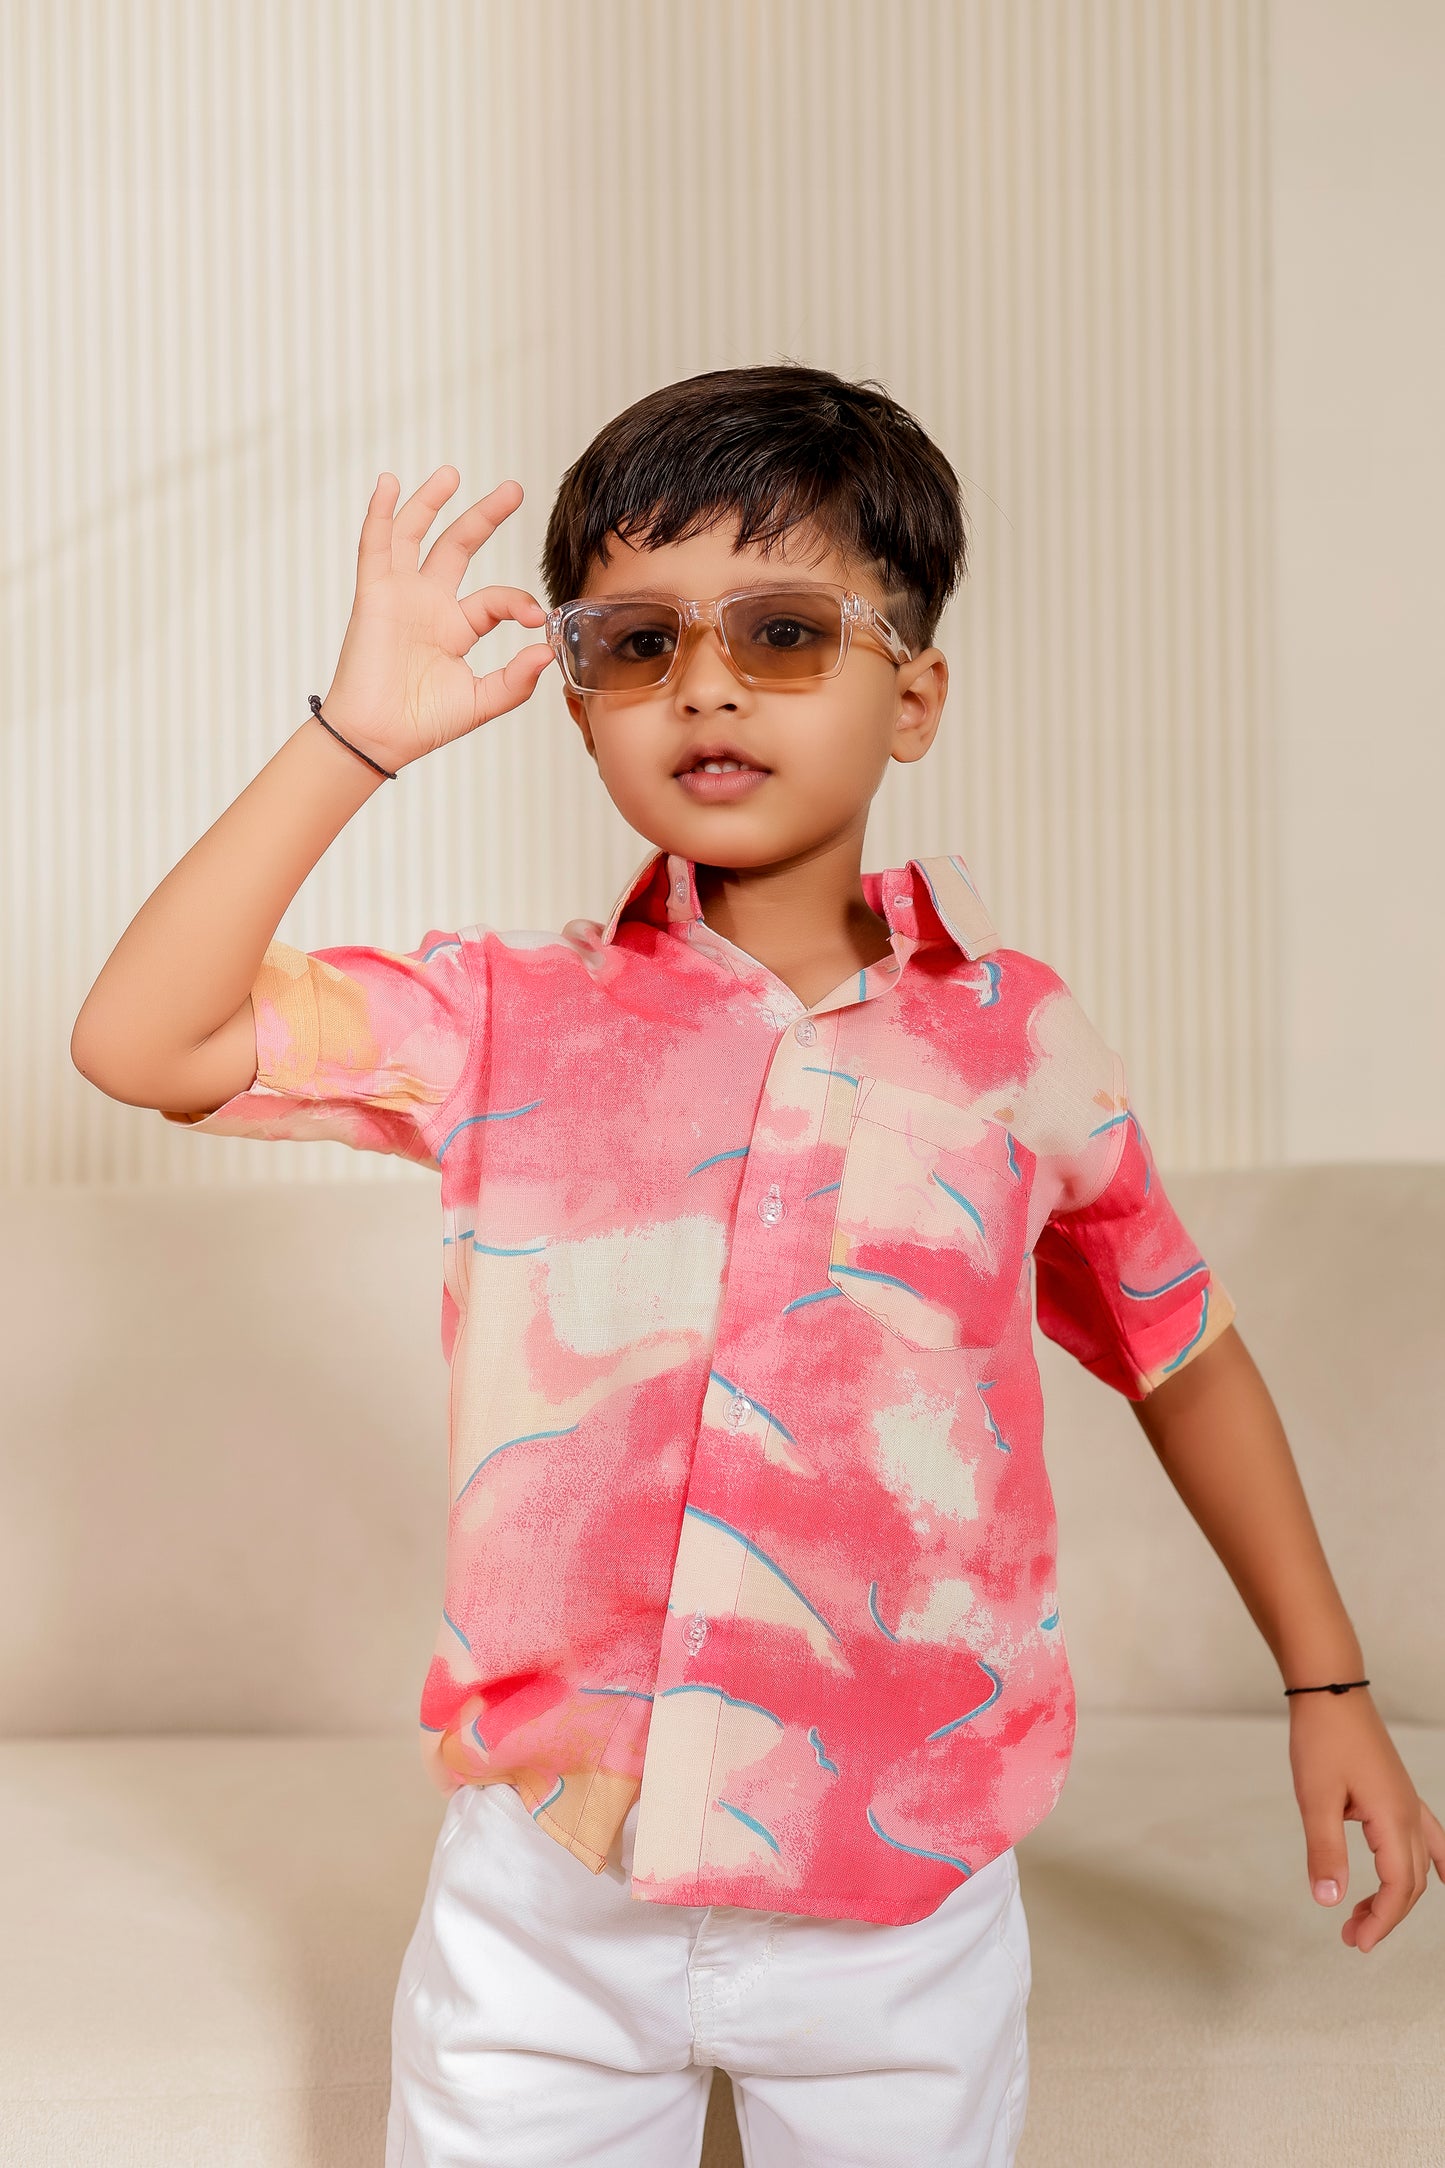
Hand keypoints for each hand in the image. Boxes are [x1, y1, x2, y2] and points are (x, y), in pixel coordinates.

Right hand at [318, 469, 555, 772]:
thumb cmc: (423, 724)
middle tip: (514, 490)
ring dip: (431, 503)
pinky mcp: (374, 594)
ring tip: (453, 473)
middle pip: (459, 547)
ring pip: (416, 536)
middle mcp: (430, 605)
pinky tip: (390, 484)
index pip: (496, 600)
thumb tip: (546, 652)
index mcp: (456, 628)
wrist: (379, 737)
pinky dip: (382, 513)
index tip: (539, 618)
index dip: (519, 602)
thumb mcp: (480, 702)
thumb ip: (515, 681)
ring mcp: (401, 595)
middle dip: (485, 516)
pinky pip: (376, 545)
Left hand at [1289, 1687, 1444, 1950]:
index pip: (1400, 1886)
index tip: (1356, 1941)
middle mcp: (1409, 1812)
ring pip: (1419, 1862)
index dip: (1382, 1919)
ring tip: (1367, 1914)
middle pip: (1412, 1880)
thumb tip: (1328, 1901)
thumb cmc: (1321, 1738)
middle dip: (1386, 1914)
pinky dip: (1438, 1861)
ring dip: (1400, 1894)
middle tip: (1351, 1936)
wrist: (1329, 1691)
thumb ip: (1324, 1851)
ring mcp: (1408, 1801)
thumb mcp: (1315, 1798)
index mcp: (1393, 1818)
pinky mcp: (1398, 1791)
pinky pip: (1430, 1835)